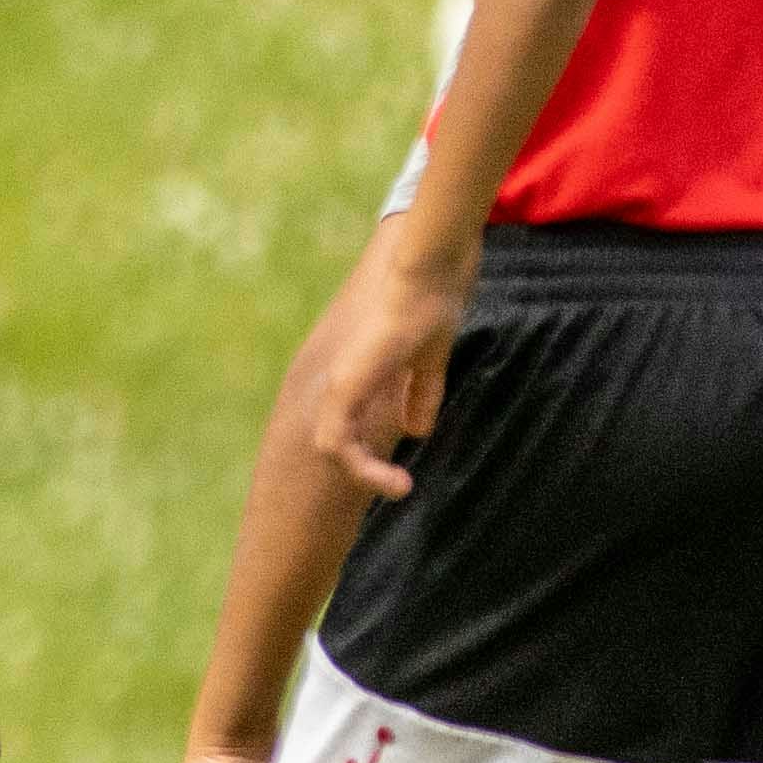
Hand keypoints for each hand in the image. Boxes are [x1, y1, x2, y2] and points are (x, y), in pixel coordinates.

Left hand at [298, 215, 473, 497]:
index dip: (367, 457)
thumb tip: (419, 431)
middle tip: (398, 487)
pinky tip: (395, 480)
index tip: (402, 474)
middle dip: (362, 474)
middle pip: (334, 443)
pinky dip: (362, 469)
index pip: (345, 429)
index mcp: (360, 377)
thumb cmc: (430, 306)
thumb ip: (422, 394)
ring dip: (366, 476)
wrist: (428, 275)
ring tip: (400, 487)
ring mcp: (340, 384)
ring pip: (333, 449)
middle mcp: (343, 383)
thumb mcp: (429, 362)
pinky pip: (336, 443)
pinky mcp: (346, 386)